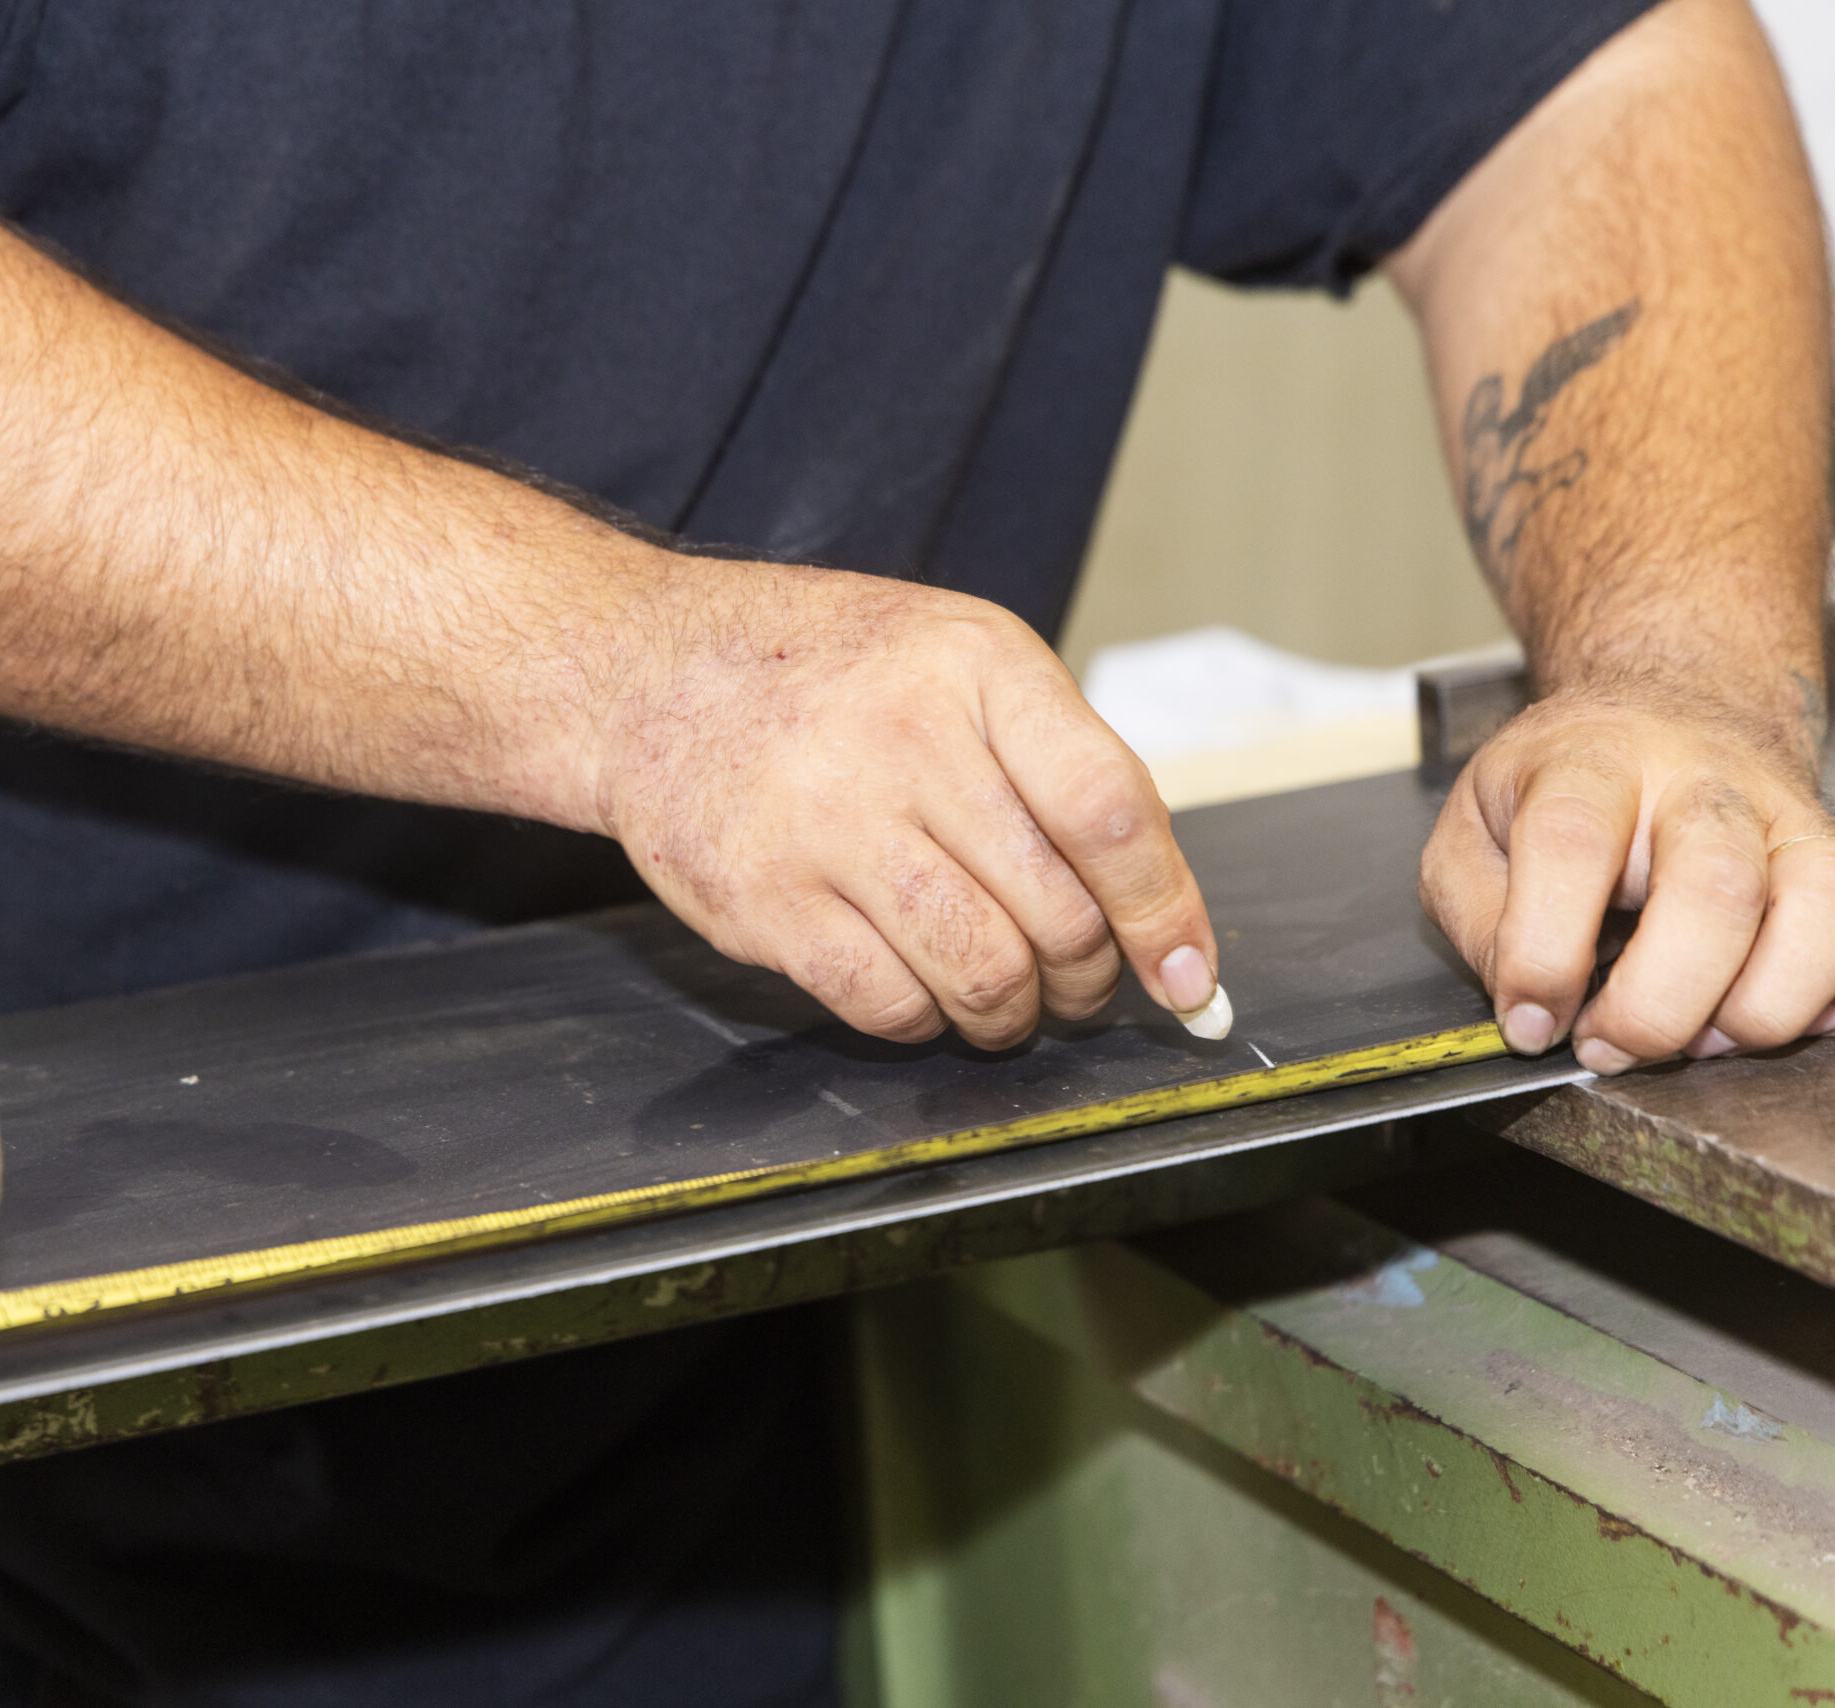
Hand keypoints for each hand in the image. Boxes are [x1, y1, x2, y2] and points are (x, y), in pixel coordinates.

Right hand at [593, 564, 1221, 1048]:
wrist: (646, 677)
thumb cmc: (828, 676)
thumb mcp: (957, 660)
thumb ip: (1057, 763)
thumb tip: (1162, 921)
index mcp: (976, 664)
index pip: (1108, 809)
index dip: (1165, 912)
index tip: (1188, 978)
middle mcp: (904, 737)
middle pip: (1058, 914)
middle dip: (1088, 980)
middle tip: (1077, 985)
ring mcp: (827, 823)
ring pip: (983, 975)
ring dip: (1013, 1015)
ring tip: (1003, 1000)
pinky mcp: (765, 902)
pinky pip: (889, 1007)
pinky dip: (925, 1022)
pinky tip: (918, 987)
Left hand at [1421, 686, 1834, 1073]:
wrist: (1667, 714)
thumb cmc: (1563, 788)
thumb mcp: (1472, 830)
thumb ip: (1479, 916)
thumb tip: (1528, 1012)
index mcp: (1591, 765)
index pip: (1573, 842)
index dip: (1545, 950)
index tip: (1533, 1021)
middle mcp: (1705, 785)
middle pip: (1716, 886)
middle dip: (1660, 1004)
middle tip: (1612, 1043)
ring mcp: (1793, 820)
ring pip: (1831, 905)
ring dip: (1766, 1005)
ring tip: (1705, 1034)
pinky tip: (1794, 1011)